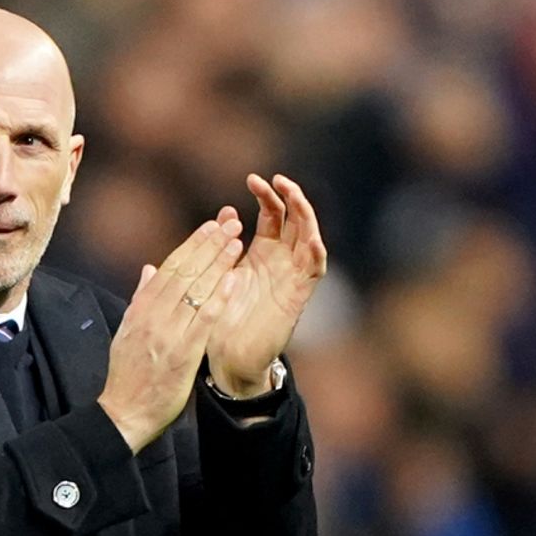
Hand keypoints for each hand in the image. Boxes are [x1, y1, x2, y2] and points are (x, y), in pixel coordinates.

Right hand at [98, 217, 246, 451]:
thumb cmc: (127, 376)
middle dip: (208, 244)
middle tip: (230, 221)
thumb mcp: (127, 332)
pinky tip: (233, 279)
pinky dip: (219, 298)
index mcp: (140, 310)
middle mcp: (153, 316)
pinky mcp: (183, 354)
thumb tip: (149, 269)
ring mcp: (168, 334)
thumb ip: (140, 299)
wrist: (123, 413)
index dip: (191, 244)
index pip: (169, 268)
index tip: (210, 226)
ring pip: (196, 290)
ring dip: (217, 263)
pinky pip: (204, 320)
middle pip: (184, 271)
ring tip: (236, 240)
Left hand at [206, 173, 328, 396]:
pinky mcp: (298, 296)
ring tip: (295, 196)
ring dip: (305, 215)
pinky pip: (314, 270)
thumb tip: (226, 211)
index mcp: (262, 252)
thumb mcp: (221, 271)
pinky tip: (310, 237)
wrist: (227, 356)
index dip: (266, 195)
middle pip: (295, 219)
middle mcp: (281, 260)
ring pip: (309, 237)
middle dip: (289, 196)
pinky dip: (315, 253)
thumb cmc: (221, 316)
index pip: (273, 213)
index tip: (251, 179)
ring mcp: (292, 276)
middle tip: (277, 179)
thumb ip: (224, 243)